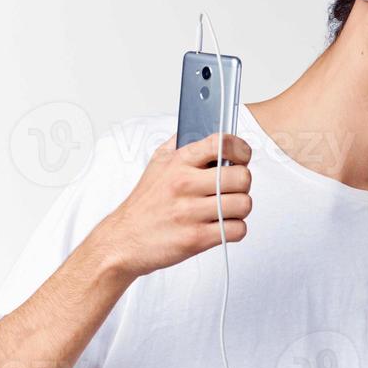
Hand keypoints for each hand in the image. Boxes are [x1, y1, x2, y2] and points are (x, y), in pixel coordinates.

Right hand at [96, 131, 252, 278]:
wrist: (123, 240)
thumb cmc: (144, 204)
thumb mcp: (157, 164)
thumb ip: (181, 144)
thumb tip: (205, 127)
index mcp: (178, 162)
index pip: (221, 144)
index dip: (240, 149)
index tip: (241, 157)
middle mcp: (184, 184)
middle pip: (241, 177)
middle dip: (242, 184)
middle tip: (232, 188)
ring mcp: (190, 212)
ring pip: (243, 204)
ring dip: (239, 209)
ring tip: (226, 209)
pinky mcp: (196, 238)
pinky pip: (237, 230)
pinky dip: (234, 229)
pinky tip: (221, 226)